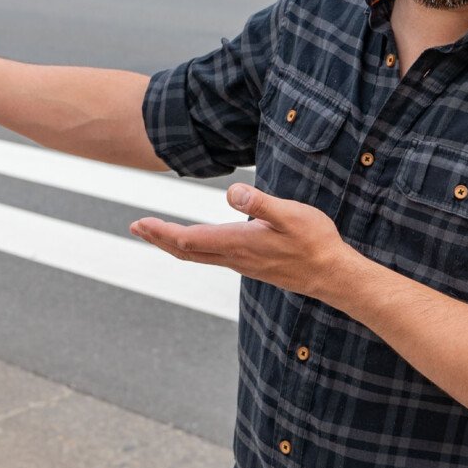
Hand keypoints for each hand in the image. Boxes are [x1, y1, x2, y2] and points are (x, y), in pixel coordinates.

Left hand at [130, 184, 358, 301]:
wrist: (332, 275)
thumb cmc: (315, 241)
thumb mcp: (291, 215)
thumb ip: (261, 203)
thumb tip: (231, 192)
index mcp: (238, 243)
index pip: (189, 240)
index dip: (162, 232)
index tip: (140, 222)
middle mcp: (234, 257)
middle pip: (186, 251)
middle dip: (159, 238)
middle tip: (135, 227)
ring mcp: (241, 264)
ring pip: (197, 256)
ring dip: (172, 244)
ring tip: (154, 233)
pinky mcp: (250, 265)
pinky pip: (211, 258)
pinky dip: (192, 249)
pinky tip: (193, 242)